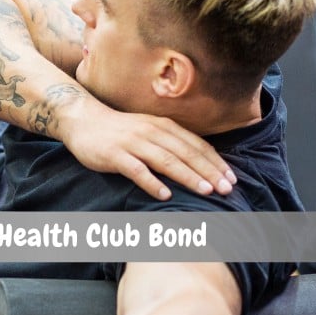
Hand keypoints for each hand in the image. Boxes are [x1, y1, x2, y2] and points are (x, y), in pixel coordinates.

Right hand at [58, 103, 235, 200]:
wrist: (83, 120)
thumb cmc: (120, 130)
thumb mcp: (150, 130)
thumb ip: (171, 143)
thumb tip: (199, 162)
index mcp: (164, 126)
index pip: (196, 145)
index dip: (215, 162)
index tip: (232, 178)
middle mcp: (152, 132)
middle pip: (186, 153)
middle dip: (209, 171)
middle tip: (227, 188)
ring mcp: (133, 143)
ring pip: (166, 161)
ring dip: (188, 176)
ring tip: (206, 191)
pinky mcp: (115, 155)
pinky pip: (136, 170)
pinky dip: (152, 182)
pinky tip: (165, 194)